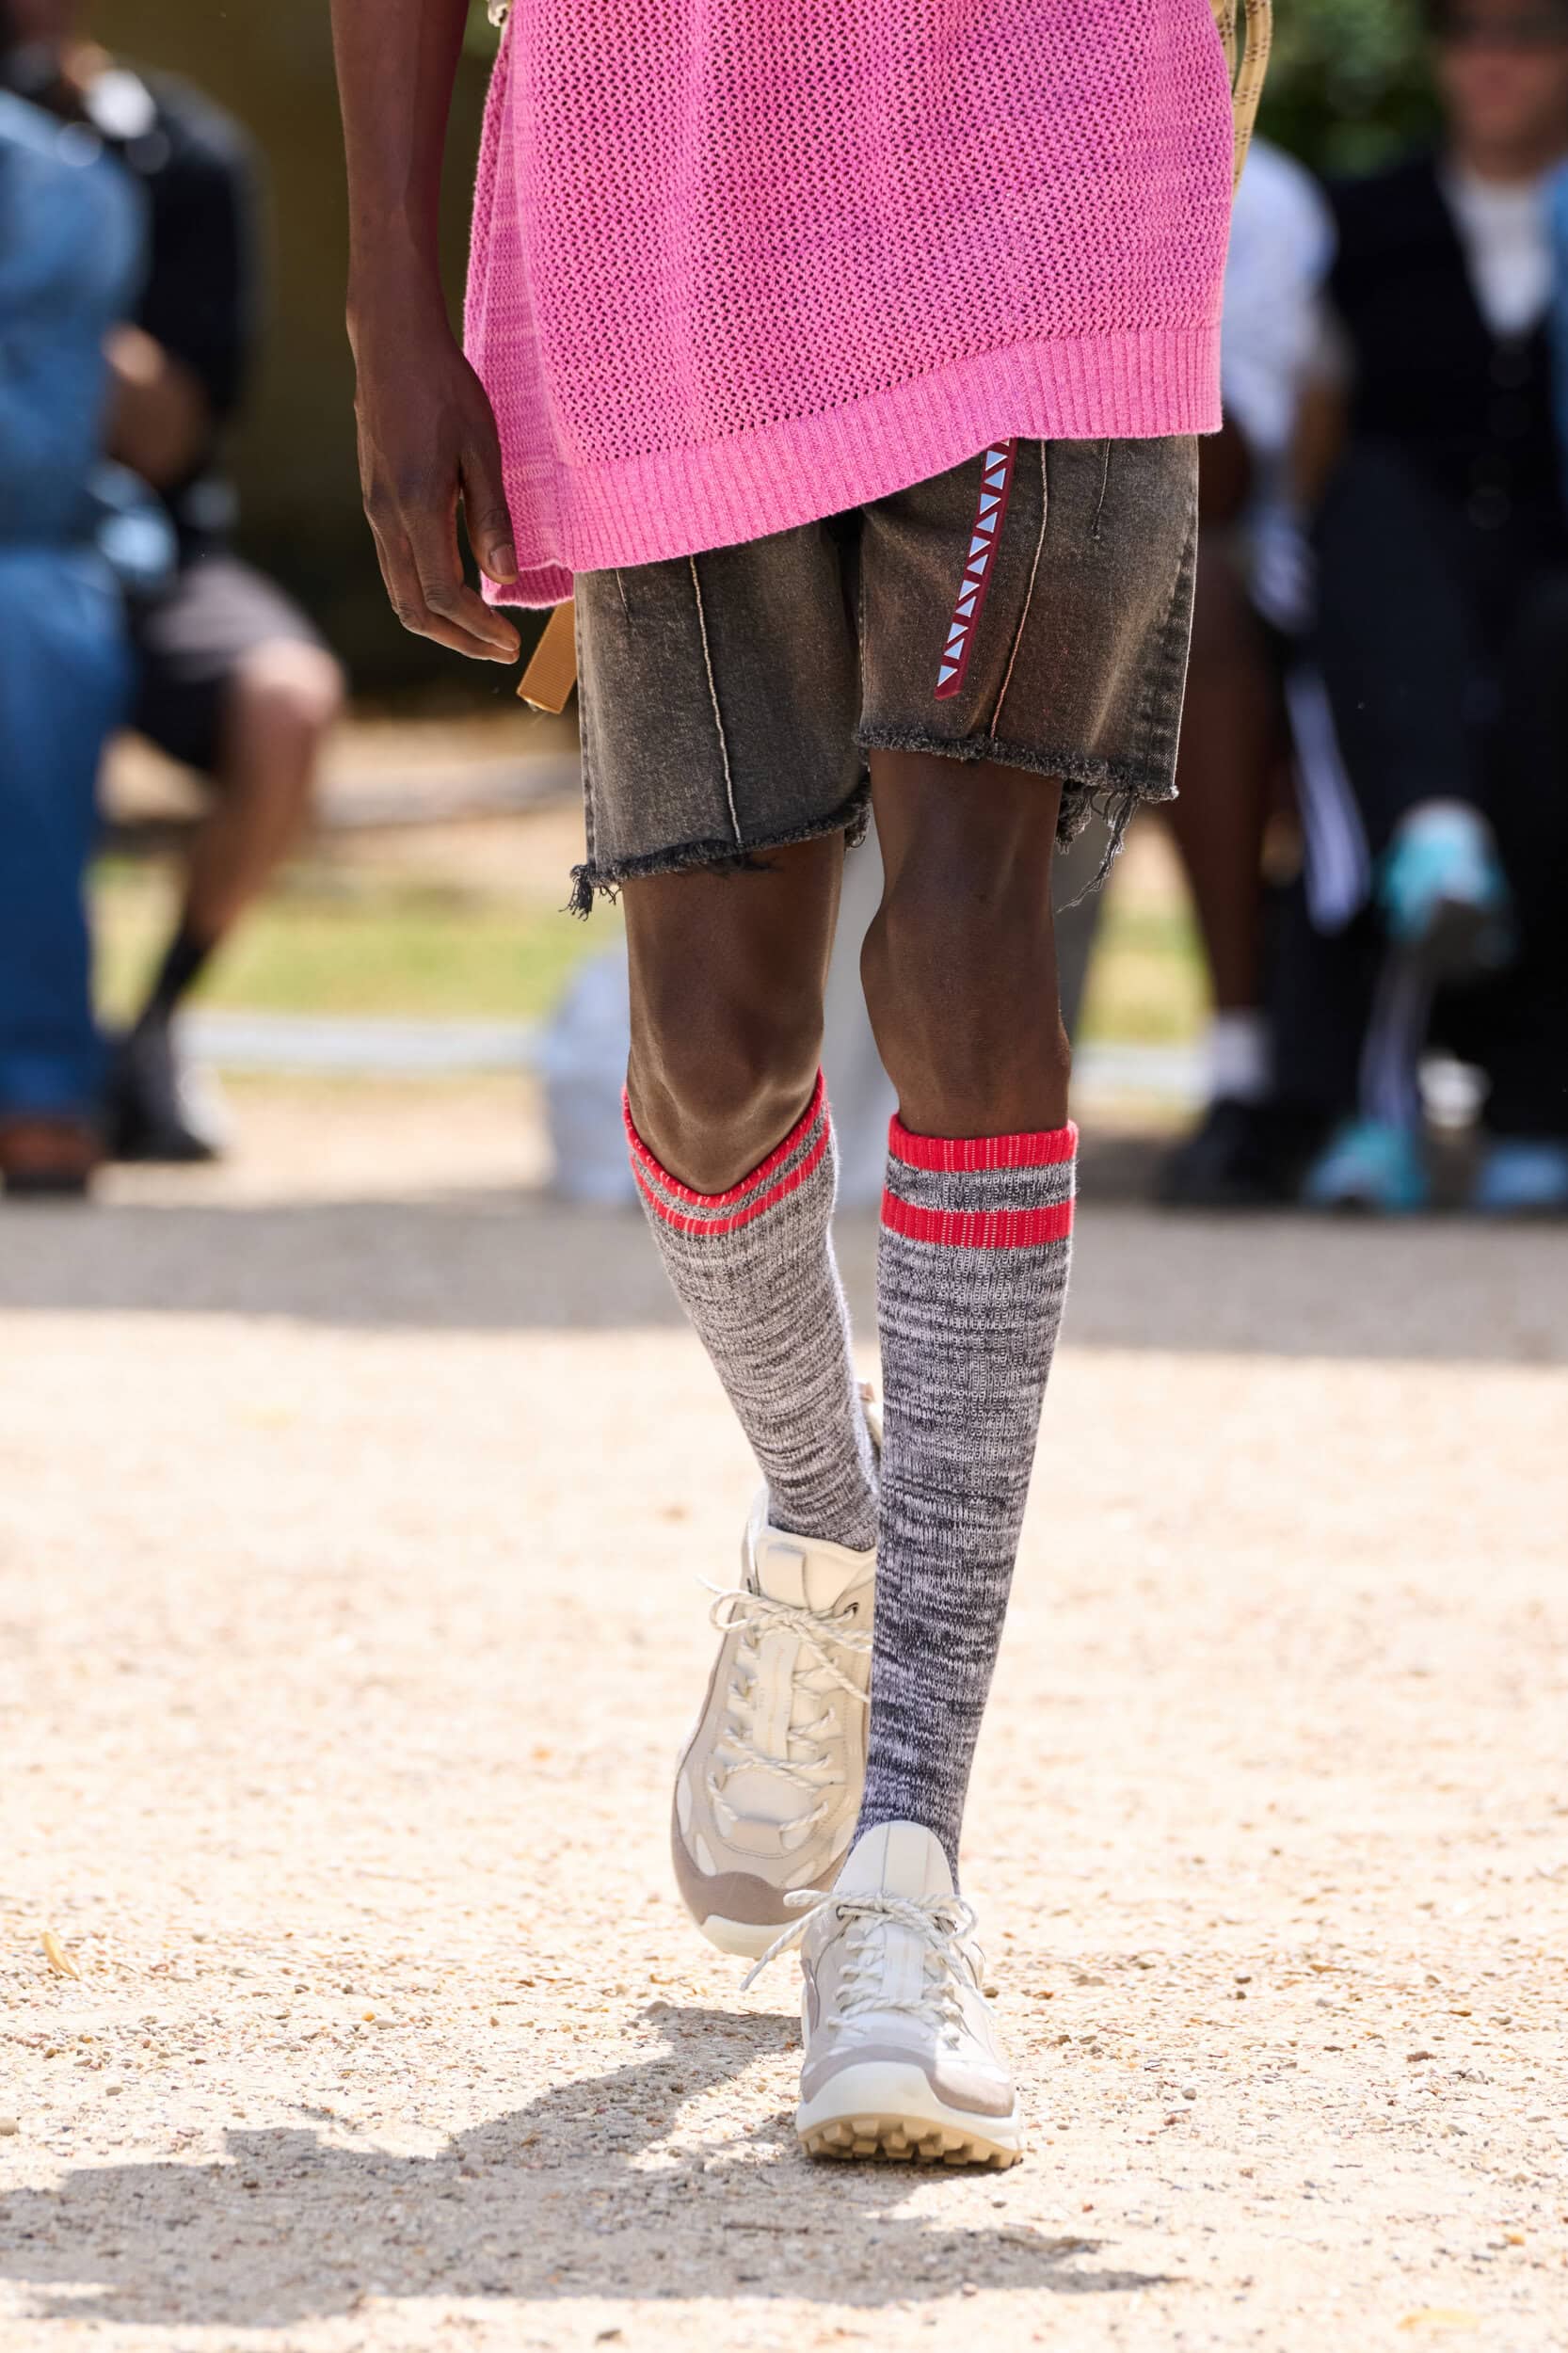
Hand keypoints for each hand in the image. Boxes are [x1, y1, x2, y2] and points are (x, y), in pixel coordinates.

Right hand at [351, 302, 520, 663]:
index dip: (479, 628)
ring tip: (483, 631)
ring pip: (400, 592)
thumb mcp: (482, 448)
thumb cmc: (444, 388)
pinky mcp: (375, 503)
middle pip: (414, 609)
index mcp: (417, 506)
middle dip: (459, 640)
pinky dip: (426, 594)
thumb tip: (505, 577)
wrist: (391, 345)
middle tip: (501, 650)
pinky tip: (458, 590)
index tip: (511, 643)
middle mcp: (387, 517)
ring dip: (441, 623)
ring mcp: (375, 512)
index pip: (444, 594)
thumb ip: (491, 516)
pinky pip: (396, 568)